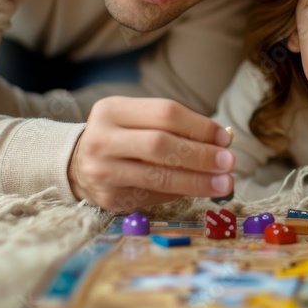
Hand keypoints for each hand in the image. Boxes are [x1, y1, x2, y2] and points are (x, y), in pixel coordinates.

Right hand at [68, 97, 234, 210]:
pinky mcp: (109, 198)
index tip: (225, 138)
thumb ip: (177, 126)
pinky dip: (179, 193)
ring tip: (224, 184)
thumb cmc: (123, 137)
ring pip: (158, 177)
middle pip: (161, 145)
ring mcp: (102, 171)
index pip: (165, 113)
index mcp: (113, 110)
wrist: (78, 163)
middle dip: (200, 155)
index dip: (200, 126)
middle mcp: (102, 139)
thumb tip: (222, 142)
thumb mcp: (140, 120)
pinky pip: (153, 196)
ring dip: (197, 181)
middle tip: (229, 163)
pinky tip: (198, 190)